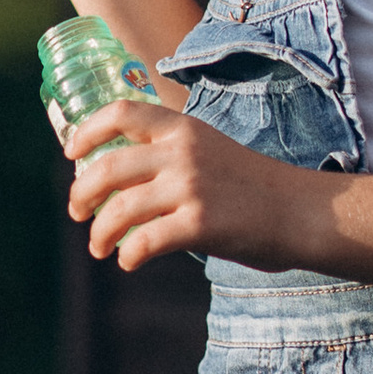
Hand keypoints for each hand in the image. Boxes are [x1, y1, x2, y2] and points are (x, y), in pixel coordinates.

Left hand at [66, 97, 311, 275]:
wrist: (301, 211)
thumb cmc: (251, 186)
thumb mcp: (209, 150)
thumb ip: (168, 154)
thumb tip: (118, 179)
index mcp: (182, 128)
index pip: (121, 112)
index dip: (87, 132)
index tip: (71, 155)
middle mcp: (182, 152)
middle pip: (108, 167)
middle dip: (82, 193)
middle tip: (77, 212)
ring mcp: (190, 187)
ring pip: (120, 209)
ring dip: (100, 232)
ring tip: (99, 247)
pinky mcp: (200, 224)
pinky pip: (145, 241)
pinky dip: (128, 254)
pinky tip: (128, 261)